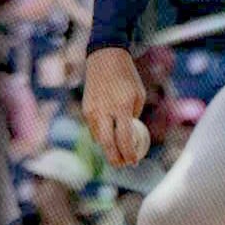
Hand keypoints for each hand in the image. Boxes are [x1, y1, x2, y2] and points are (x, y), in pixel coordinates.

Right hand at [82, 48, 145, 166]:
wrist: (105, 59)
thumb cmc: (127, 77)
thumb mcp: (138, 95)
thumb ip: (134, 116)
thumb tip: (131, 137)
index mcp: (123, 106)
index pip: (125, 138)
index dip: (129, 153)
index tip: (133, 161)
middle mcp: (105, 109)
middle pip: (108, 144)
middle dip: (115, 159)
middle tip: (122, 165)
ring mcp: (93, 110)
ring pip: (98, 138)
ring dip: (107, 149)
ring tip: (117, 155)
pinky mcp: (85, 109)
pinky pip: (93, 129)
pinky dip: (101, 136)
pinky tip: (109, 138)